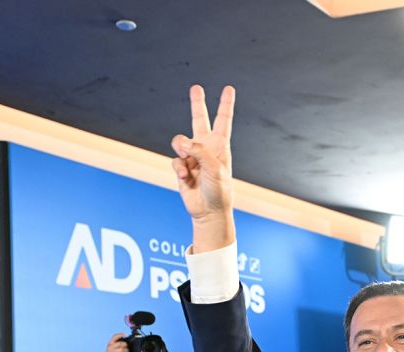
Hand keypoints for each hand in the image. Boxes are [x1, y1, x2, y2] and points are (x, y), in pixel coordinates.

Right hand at [103, 333, 131, 351]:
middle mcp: (110, 347)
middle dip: (126, 345)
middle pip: (120, 343)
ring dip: (127, 351)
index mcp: (110, 343)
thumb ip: (117, 344)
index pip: (114, 336)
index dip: (120, 334)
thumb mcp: (112, 348)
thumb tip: (128, 341)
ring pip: (122, 349)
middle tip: (128, 347)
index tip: (125, 335)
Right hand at [172, 85, 235, 226]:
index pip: (223, 120)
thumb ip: (199, 150)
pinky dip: (180, 169)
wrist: (209, 211)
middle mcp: (206, 147)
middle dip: (197, 104)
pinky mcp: (182, 167)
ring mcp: (193, 157)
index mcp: (220, 145)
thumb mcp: (215, 168)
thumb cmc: (218, 190)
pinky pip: (176, 160)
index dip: (225, 104)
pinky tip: (187, 178)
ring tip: (189, 164)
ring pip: (180, 141)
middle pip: (199, 120)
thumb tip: (181, 142)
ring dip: (182, 150)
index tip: (228, 88)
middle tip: (196, 87)